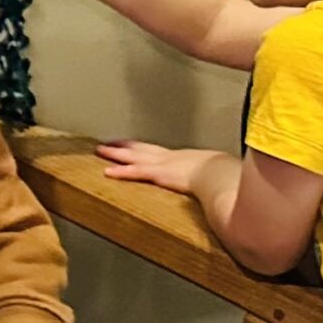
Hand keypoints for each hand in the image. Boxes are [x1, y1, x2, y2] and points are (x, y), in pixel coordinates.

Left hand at [97, 139, 223, 195]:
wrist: (221, 172)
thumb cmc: (222, 172)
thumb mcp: (214, 170)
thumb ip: (208, 174)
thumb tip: (215, 179)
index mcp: (181, 157)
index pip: (156, 150)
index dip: (141, 146)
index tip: (130, 144)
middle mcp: (169, 156)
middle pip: (141, 148)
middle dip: (124, 145)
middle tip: (108, 142)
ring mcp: (162, 163)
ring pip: (133, 156)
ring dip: (115, 153)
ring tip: (100, 150)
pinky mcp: (159, 173)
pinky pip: (135, 172)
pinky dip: (120, 171)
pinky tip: (107, 171)